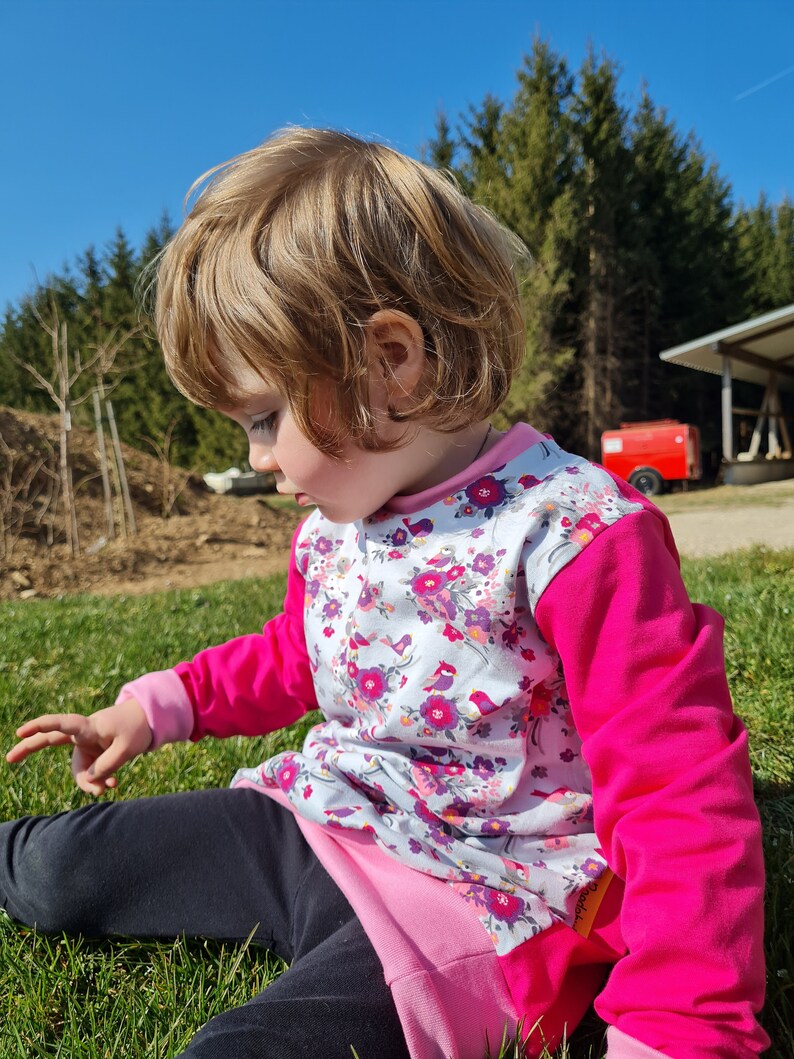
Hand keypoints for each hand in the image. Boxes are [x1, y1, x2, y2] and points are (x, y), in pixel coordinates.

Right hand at [6, 699, 152, 794]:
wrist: (147, 721)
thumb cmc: (137, 728)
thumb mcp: (127, 750)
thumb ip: (106, 767)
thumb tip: (90, 783)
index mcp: (89, 727)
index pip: (62, 724)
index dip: (40, 727)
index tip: (20, 732)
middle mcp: (83, 735)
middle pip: (51, 740)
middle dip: (30, 748)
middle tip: (9, 759)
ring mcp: (86, 745)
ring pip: (78, 770)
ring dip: (90, 782)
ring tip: (112, 786)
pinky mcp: (93, 754)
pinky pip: (88, 772)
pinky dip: (97, 781)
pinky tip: (112, 784)